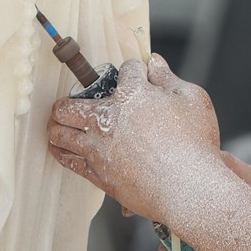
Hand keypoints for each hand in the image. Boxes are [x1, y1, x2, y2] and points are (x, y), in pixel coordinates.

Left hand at [46, 55, 221, 222]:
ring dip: (56, 125)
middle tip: (70, 101)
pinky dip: (62, 152)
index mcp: (131, 94)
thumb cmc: (195, 143)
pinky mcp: (98, 174)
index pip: (126, 71)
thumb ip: (168, 77)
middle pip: (70, 105)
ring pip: (60, 133)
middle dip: (68, 100)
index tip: (137, 75)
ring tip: (56, 123)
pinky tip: (62, 149)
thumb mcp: (192, 98)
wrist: (189, 189)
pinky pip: (69, 161)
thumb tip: (154, 62)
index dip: (134, 70)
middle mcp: (107, 119)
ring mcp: (98, 148)